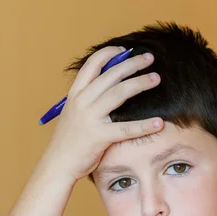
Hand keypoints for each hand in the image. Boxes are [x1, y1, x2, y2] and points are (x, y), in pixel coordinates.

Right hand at [43, 46, 162, 181]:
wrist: (58, 164)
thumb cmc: (69, 140)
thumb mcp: (74, 113)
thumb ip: (88, 100)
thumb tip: (109, 87)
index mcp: (75, 94)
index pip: (92, 65)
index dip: (109, 54)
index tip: (125, 51)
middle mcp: (82, 102)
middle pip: (110, 75)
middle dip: (132, 64)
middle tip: (149, 58)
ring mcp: (90, 118)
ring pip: (119, 93)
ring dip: (140, 83)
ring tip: (156, 79)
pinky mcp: (99, 137)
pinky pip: (126, 129)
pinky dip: (144, 125)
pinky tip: (158, 122)